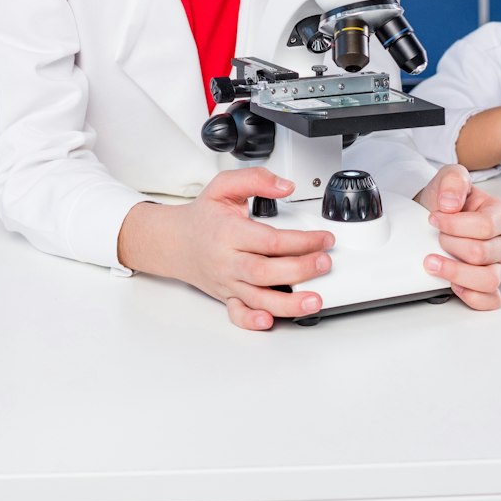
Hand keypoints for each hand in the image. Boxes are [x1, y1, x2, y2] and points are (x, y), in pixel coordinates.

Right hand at [119, 168, 333, 330]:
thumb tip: (285, 186)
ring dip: (288, 303)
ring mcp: (228, 282)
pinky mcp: (227, 297)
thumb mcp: (224, 187)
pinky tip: (269, 320)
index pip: (270, 240)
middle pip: (266, 271)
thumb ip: (255, 180)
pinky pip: (237, 314)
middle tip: (324, 263)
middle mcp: (228, 261)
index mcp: (229, 233)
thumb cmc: (203, 217)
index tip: (323, 238)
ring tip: (314, 301)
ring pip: (258, 298)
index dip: (302, 240)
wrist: (176, 241)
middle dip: (300, 270)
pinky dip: (252, 320)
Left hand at [414, 164, 500, 308]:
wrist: (437, 216)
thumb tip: (451, 204)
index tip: (434, 218)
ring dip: (455, 273)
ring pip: (488, 280)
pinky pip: (490, 300)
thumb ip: (453, 181)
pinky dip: (471, 296)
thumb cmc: (448, 202)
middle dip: (451, 245)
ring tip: (434, 263)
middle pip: (483, 253)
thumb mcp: (450, 178)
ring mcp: (498, 265)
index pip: (485, 226)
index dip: (454, 224)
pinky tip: (452, 285)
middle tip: (437, 237)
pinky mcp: (487, 284)